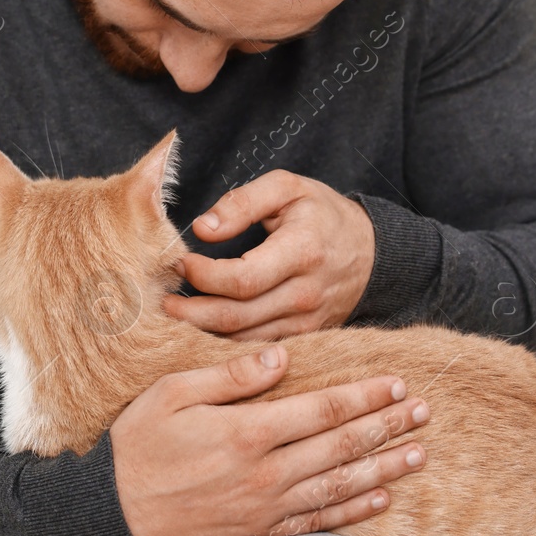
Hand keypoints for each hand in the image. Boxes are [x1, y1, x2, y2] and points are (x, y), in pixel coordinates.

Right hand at [110, 344, 428, 535]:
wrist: (109, 518)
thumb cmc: (135, 448)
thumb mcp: (171, 394)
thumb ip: (230, 376)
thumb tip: (281, 357)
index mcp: (247, 432)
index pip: (323, 410)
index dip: (364, 396)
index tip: (396, 384)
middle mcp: (266, 473)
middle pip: (342, 446)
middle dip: (387, 427)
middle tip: (424, 412)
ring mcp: (266, 508)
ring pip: (340, 486)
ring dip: (384, 469)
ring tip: (419, 454)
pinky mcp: (259, 533)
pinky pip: (317, 522)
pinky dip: (353, 511)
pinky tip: (380, 499)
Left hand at [165, 170, 374, 339]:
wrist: (372, 253)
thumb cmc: (322, 214)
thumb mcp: (287, 188)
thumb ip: (242, 202)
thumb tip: (202, 228)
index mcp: (302, 251)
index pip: (241, 279)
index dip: (203, 276)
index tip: (181, 262)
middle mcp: (305, 293)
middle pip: (235, 317)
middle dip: (190, 312)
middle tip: (162, 301)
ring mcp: (307, 321)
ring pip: (242, 338)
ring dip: (203, 330)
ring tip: (176, 313)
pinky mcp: (304, 337)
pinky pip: (256, 346)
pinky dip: (226, 341)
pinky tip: (204, 326)